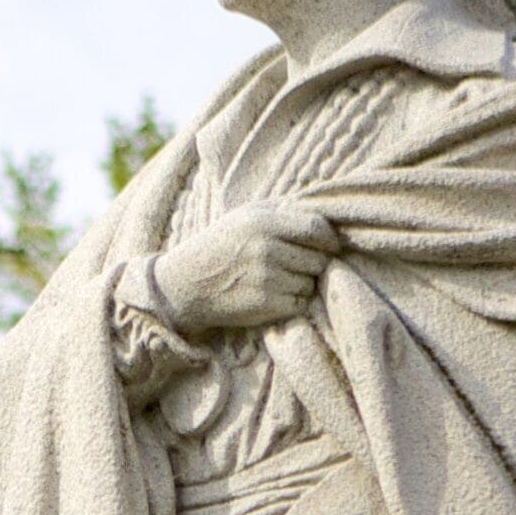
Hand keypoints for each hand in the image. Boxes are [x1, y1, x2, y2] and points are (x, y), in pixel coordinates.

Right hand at [151, 206, 339, 331]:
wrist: (185, 284)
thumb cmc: (220, 245)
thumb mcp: (245, 215)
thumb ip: (283, 209)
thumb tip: (324, 209)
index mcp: (263, 223)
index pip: (317, 228)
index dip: (330, 238)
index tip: (329, 244)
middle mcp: (266, 250)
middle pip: (319, 259)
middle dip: (315, 261)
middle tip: (297, 263)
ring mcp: (266, 280)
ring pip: (311, 282)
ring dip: (303, 282)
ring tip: (280, 278)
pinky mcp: (265, 306)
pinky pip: (299, 303)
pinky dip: (293, 300)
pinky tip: (274, 294)